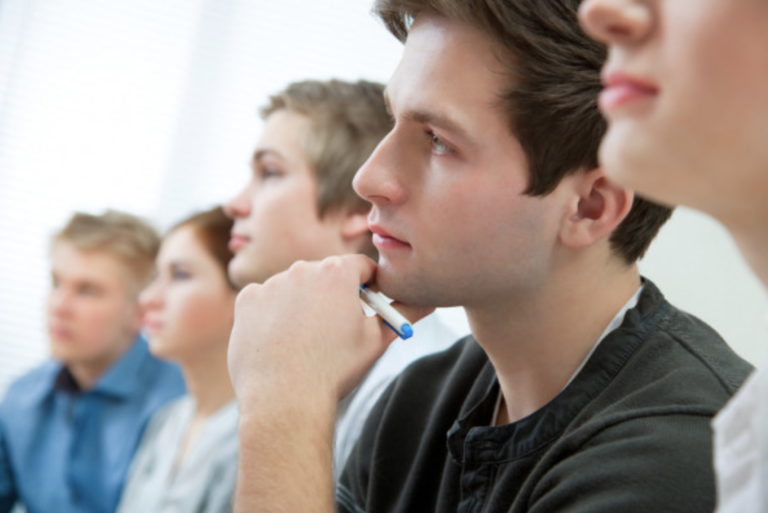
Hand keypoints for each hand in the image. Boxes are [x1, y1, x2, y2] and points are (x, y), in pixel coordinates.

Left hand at [227, 254, 430, 417]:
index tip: (368, 306)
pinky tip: (280, 341)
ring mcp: (271, 283)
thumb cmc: (334, 370)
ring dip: (302, 305)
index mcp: (337, 272)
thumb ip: (403, 314)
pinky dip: (273, 316)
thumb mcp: (377, 340)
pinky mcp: (247, 301)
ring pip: (294, 288)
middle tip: (336, 329)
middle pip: (325, 275)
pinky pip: (265, 301)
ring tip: (306, 341)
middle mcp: (302, 269)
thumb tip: (429, 302)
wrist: (284, 400)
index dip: (368, 286)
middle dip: (333, 296)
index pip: (361, 266)